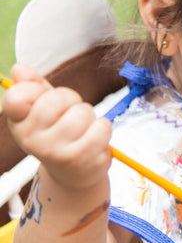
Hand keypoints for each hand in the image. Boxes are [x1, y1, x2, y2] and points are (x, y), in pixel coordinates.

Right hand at [2, 63, 111, 189]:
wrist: (74, 175)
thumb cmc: (60, 137)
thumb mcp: (42, 112)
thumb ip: (33, 88)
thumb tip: (20, 68)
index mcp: (19, 124)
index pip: (18, 95)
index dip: (38, 90)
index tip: (43, 100)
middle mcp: (32, 139)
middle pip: (58, 98)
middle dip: (71, 101)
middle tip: (70, 117)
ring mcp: (56, 151)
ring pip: (82, 111)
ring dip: (89, 117)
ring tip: (83, 130)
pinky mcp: (81, 158)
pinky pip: (101, 126)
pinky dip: (103, 129)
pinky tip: (94, 139)